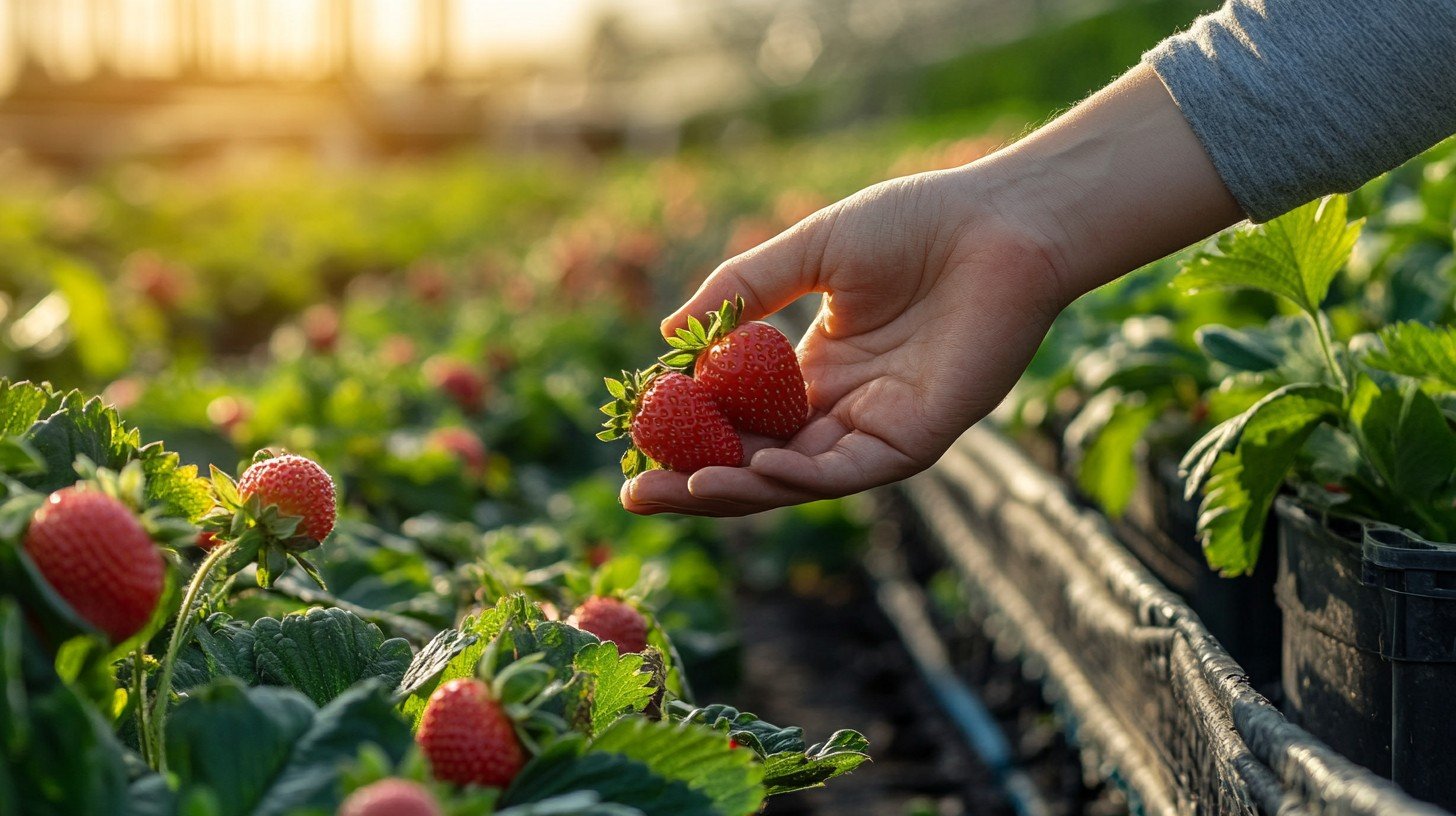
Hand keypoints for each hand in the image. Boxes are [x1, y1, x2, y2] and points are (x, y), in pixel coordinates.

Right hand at [621, 167, 1066, 515]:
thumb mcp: (808, 251)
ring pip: (796, 481)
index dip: (691, 435)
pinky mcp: (916, 441)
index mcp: (817, 372)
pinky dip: (798, 478)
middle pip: (758, 464)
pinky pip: (846, 471)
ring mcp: (878, 430)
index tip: (635, 440)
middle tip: (634, 495)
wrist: (1002, 221)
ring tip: (677, 490)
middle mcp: (843, 410)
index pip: (742, 421)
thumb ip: (741, 291)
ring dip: (736, 490)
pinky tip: (751, 469)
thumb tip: (666, 339)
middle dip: (696, 483)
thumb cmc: (917, 224)